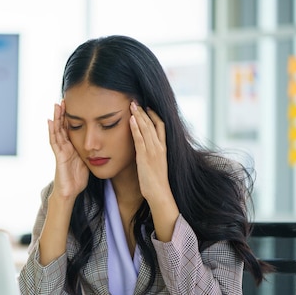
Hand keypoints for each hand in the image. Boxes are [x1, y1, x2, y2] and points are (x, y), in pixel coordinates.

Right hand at [48, 101, 88, 198]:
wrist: (70, 193)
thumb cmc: (77, 180)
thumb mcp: (87, 162)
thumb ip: (90, 152)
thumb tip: (101, 145)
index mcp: (72, 147)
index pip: (70, 129)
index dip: (71, 117)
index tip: (73, 104)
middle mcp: (65, 147)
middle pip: (62, 127)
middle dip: (62, 113)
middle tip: (63, 99)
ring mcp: (60, 151)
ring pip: (57, 131)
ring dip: (56, 118)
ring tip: (56, 105)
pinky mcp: (58, 156)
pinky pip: (54, 141)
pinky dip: (52, 131)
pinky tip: (50, 121)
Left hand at [129, 101, 178, 240]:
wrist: (160, 193)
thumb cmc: (156, 181)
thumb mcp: (155, 164)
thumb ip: (151, 153)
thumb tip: (144, 148)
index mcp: (163, 148)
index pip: (161, 126)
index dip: (153, 115)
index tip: (147, 106)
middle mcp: (160, 147)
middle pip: (153, 124)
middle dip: (144, 111)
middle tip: (135, 101)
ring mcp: (153, 151)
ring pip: (147, 129)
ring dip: (139, 116)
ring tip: (132, 105)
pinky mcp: (145, 157)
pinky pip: (140, 139)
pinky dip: (136, 128)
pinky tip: (131, 119)